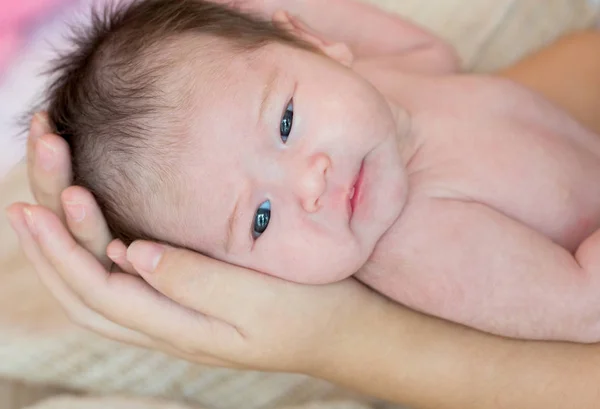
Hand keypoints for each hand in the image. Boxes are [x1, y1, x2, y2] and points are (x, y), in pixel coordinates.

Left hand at [6, 114, 378, 374]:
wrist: (342, 332)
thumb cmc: (309, 309)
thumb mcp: (258, 297)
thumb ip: (195, 278)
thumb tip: (130, 252)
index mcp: (179, 329)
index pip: (99, 292)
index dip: (63, 248)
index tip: (36, 201)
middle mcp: (165, 328)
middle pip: (85, 293)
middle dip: (50, 243)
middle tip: (26, 192)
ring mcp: (173, 316)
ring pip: (98, 288)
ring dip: (67, 245)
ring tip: (46, 194)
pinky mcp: (186, 299)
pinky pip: (124, 281)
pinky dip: (96, 250)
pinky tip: (91, 222)